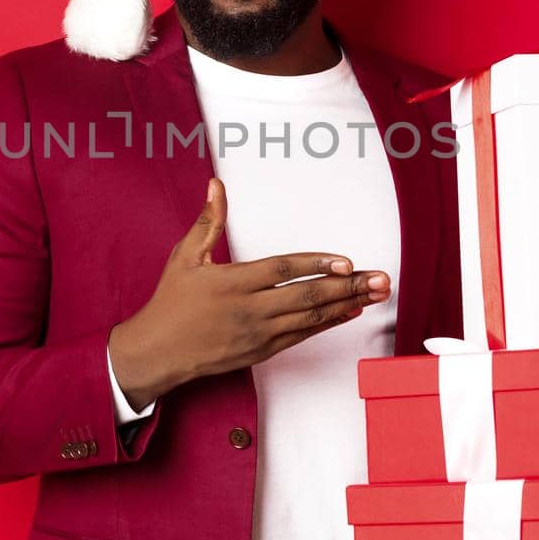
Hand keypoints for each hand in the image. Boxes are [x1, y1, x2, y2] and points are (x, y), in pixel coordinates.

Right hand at [107, 177, 390, 408]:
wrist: (158, 353)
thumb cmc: (171, 303)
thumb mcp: (185, 257)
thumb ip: (208, 222)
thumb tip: (216, 186)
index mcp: (233, 283)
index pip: (283, 270)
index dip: (316, 265)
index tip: (345, 261)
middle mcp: (250, 310)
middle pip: (307, 297)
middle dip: (348, 287)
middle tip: (380, 279)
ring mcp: (259, 333)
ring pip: (311, 319)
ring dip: (347, 305)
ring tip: (376, 293)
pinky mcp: (262, 350)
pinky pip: (302, 336)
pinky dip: (328, 323)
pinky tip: (349, 311)